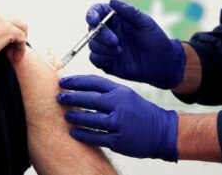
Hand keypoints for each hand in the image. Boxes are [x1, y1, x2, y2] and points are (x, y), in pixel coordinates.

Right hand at [0, 10, 27, 65]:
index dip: (0, 32)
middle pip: (11, 20)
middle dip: (13, 33)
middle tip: (10, 47)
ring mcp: (1, 20)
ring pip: (20, 26)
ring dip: (19, 40)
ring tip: (15, 53)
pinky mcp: (8, 30)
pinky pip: (22, 37)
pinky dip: (21, 48)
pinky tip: (16, 58)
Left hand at [57, 74, 177, 161]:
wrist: (162, 131)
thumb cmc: (140, 111)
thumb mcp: (126, 94)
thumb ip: (107, 91)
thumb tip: (82, 87)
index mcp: (120, 91)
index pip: (93, 82)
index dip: (76, 81)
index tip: (63, 81)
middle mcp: (119, 105)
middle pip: (89, 99)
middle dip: (72, 97)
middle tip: (59, 97)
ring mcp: (118, 123)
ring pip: (90, 119)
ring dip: (75, 116)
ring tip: (66, 114)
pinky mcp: (119, 141)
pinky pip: (96, 137)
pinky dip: (83, 135)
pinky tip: (74, 132)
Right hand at [87, 0, 185, 88]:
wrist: (163, 63)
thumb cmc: (156, 39)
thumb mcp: (145, 23)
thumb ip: (129, 12)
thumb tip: (112, 0)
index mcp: (116, 20)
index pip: (97, 12)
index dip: (92, 14)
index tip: (93, 20)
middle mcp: (109, 32)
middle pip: (93, 30)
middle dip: (101, 35)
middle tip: (115, 41)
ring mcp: (107, 48)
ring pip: (92, 45)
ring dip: (103, 48)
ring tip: (120, 51)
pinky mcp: (107, 62)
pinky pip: (95, 59)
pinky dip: (102, 58)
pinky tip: (115, 59)